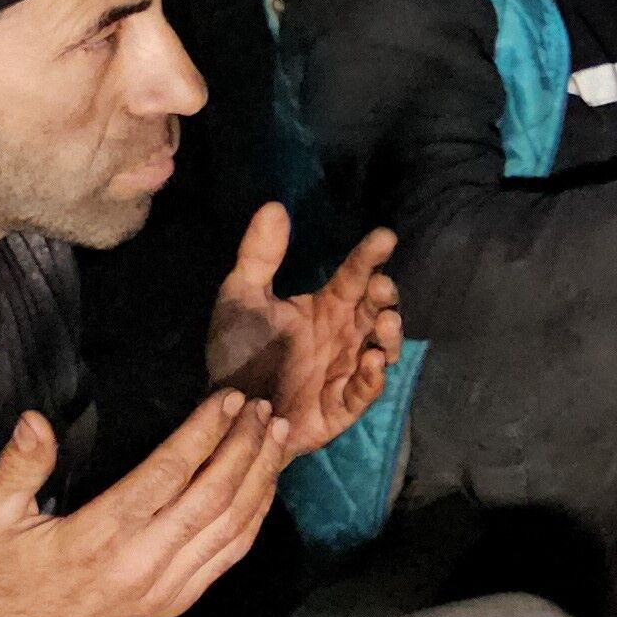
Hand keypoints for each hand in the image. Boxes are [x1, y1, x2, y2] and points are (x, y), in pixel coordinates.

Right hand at [0, 395, 285, 616]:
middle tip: (262, 408)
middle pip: (214, 495)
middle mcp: (143, 561)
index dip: (204, 433)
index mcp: (100, 535)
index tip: (227, 399)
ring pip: (232, 526)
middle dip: (245, 446)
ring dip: (260, 476)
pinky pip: (230, 555)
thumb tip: (35, 421)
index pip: (169, 473)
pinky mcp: (179, 601)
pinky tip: (265, 484)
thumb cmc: (2, 578)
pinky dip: (255, 516)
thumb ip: (16, 468)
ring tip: (277, 435)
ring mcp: (168, 586)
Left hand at [203, 204, 400, 458]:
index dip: (369, 256)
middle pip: (375, 309)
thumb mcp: (240, 299)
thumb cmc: (238, 354)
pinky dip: (373, 377)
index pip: (354, 275)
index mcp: (325, 306)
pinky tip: (373, 361)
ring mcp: (347, 370)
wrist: (227, 411)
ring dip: (389, 335)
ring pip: (381, 347)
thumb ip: (258, 257)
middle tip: (381, 287)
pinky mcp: (342, 406)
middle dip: (385, 296)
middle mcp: (344, 334)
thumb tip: (275, 206)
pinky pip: (365, 391)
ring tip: (384, 322)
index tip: (384, 237)